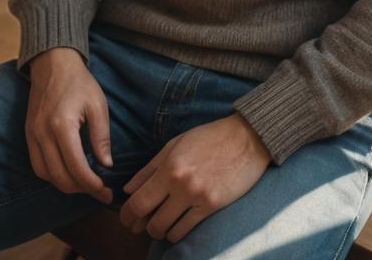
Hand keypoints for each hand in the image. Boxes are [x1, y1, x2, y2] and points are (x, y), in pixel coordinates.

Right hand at [25, 47, 113, 203]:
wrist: (53, 64)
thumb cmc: (79, 82)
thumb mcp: (98, 105)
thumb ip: (102, 137)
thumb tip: (106, 165)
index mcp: (62, 126)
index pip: (76, 168)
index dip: (92, 185)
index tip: (106, 191)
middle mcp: (43, 134)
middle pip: (60, 177)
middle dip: (81, 189)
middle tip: (100, 191)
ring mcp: (32, 135)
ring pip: (45, 175)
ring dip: (65, 184)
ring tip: (84, 183)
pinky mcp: (28, 135)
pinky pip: (37, 165)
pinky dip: (51, 175)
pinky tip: (67, 172)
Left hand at [119, 113, 271, 242]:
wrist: (245, 139)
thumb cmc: (208, 138)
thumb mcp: (175, 145)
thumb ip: (149, 168)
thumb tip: (128, 189)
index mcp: (169, 167)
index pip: (138, 201)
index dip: (127, 215)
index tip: (125, 219)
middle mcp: (181, 184)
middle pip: (150, 220)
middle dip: (140, 226)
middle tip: (139, 226)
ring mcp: (198, 197)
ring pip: (167, 229)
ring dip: (159, 230)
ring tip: (159, 225)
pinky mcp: (213, 206)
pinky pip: (186, 230)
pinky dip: (176, 232)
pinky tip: (175, 227)